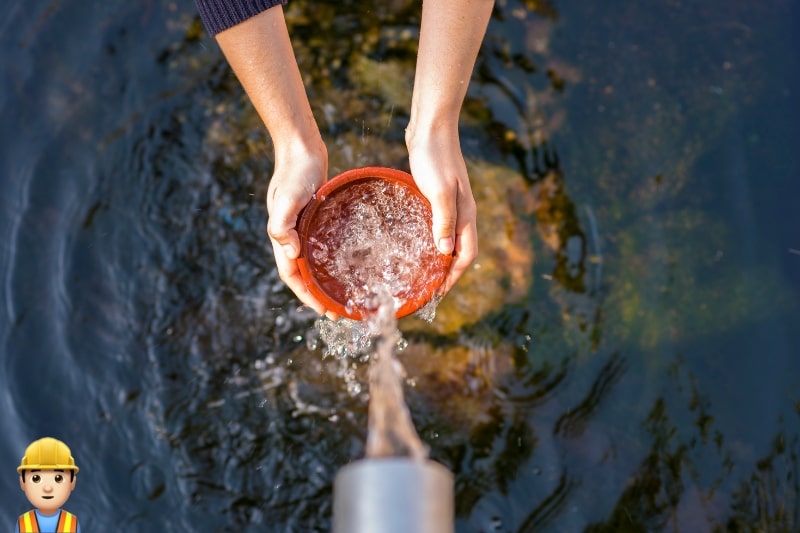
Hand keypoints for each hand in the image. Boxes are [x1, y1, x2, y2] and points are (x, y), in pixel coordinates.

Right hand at [266, 141, 332, 316]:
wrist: (301, 149)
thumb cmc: (294, 173)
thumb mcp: (287, 198)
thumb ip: (282, 225)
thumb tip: (290, 253)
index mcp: (283, 237)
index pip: (292, 276)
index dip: (306, 295)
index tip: (323, 311)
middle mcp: (292, 237)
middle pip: (303, 275)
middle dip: (318, 296)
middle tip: (339, 312)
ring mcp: (303, 229)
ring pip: (313, 263)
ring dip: (324, 281)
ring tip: (343, 295)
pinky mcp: (315, 220)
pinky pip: (322, 247)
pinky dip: (331, 260)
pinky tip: (347, 264)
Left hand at [407, 127, 477, 292]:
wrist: (431, 127)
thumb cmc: (434, 157)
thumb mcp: (439, 191)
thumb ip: (443, 221)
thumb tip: (445, 253)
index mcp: (465, 214)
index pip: (466, 255)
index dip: (454, 276)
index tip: (438, 293)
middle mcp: (462, 212)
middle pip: (460, 251)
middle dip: (448, 273)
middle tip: (428, 289)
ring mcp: (451, 204)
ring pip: (449, 239)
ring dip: (439, 258)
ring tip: (422, 273)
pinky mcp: (437, 196)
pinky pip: (438, 226)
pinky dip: (431, 240)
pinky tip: (415, 243)